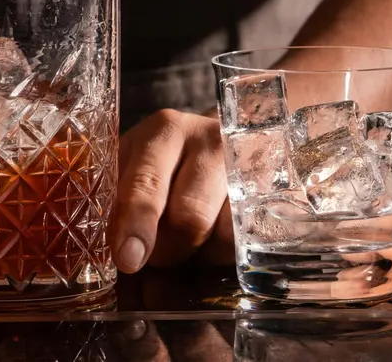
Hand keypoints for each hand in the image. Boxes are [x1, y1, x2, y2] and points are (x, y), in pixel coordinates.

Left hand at [110, 109, 234, 272]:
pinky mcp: (274, 190)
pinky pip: (247, 241)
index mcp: (163, 132)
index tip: (128, 258)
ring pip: (222, 234)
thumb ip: (117, 203)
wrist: (220, 143)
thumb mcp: (132, 167)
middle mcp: (209, 141)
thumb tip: (117, 254)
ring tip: (187, 239)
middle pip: (190, 216)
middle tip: (157, 254)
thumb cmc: (164, 163)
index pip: (148, 182)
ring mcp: (248, 165)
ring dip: (198, 254)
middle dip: (168, 249)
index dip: (137, 225)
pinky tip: (213, 237)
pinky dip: (223, 253)